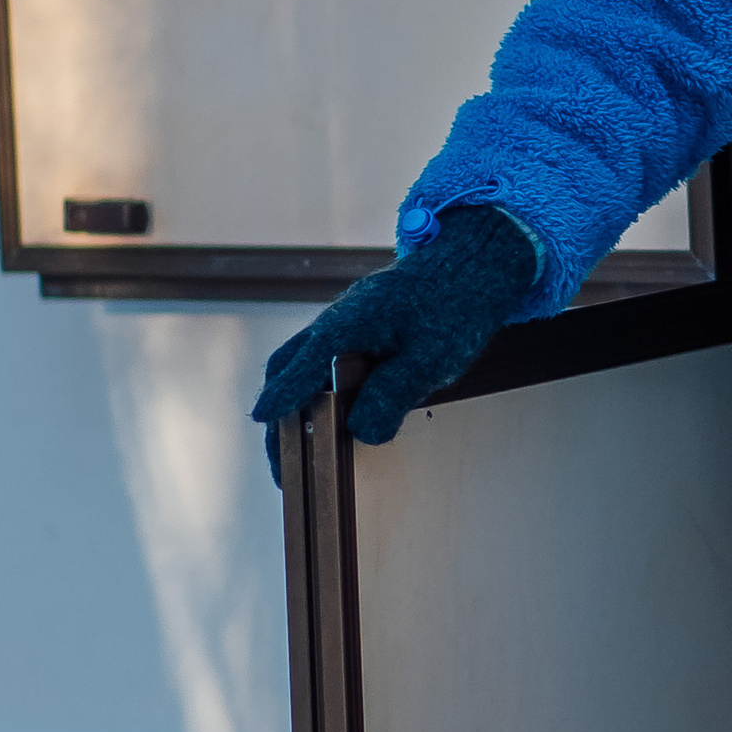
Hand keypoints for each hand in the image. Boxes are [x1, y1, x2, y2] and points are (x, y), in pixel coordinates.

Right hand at [253, 202, 540, 483]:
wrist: (470, 267)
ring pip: (298, 362)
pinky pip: (319, 360)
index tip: (262, 420)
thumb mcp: (431, 358)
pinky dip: (311, 389)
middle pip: (286, 366)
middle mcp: (336, 321)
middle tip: (284, 464)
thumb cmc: (455, 308)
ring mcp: (343, 323)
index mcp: (348, 324)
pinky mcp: (355, 329)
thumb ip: (393, 394)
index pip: (302, 366)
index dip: (282, 397)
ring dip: (292, 402)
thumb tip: (361, 432)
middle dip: (278, 415)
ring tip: (298, 450)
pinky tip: (327, 417)